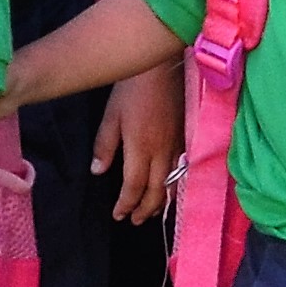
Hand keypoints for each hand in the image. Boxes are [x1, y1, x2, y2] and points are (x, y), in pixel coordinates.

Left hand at [95, 64, 182, 223]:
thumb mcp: (111, 115)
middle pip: (155, 190)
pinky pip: (183, 169)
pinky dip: (176, 184)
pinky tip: (171, 186)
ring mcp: (178, 144)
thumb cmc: (133, 87)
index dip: (126, 204)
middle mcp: (162, 151)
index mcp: (141, 148)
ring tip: (152, 211)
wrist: (164, 65)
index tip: (118, 215)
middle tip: (135, 221)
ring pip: (172, 182)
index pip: (133, 186)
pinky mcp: (187, 136)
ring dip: (161, 200)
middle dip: (145, 209)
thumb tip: (98, 171)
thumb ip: (105, 145)